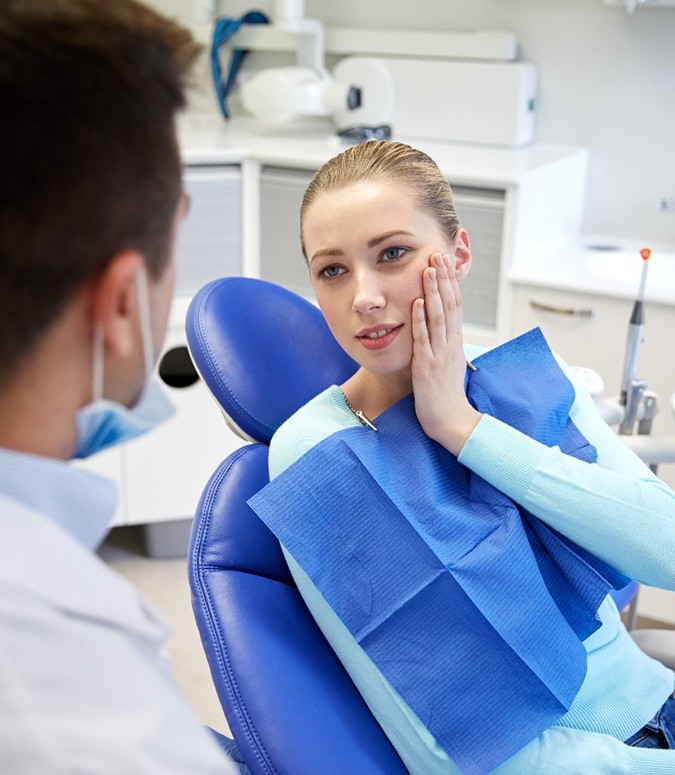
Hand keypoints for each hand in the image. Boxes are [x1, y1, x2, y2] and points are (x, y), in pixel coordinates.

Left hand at [411, 252, 481, 454]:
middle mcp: (450, 344)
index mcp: (455, 342)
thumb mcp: (448, 364)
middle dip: (443, 279)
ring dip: (432, 292)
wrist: (451, 421)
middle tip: (438, 255)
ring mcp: (440, 354)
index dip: (450, 283)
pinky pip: (424, 339)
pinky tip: (415, 302)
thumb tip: (443, 328)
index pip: (455, 306)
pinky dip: (420, 319)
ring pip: (438, 317)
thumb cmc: (446, 395)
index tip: (444, 262)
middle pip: (449, 305)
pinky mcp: (427, 367)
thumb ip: (445, 345)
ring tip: (428, 270)